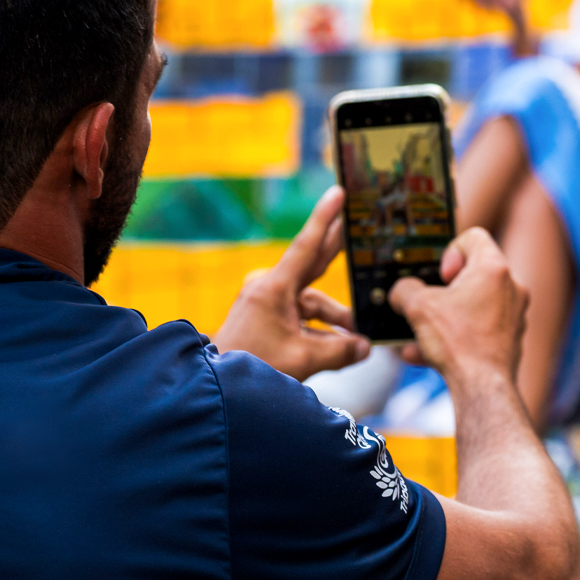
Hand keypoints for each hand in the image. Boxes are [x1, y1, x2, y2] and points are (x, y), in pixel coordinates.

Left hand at [211, 186, 370, 380]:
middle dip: (338, 252)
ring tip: (359, 339)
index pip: (306, 246)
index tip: (338, 192)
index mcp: (274, 288)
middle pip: (313, 267)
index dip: (325, 218)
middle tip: (359, 227)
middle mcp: (270, 288)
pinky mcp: (265, 318)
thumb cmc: (252, 368)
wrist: (214, 387)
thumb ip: (340, 351)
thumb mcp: (302, 360)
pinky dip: (319, 331)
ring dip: (335, 320)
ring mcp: (266, 303)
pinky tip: (342, 348)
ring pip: (311, 303)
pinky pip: (301, 318)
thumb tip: (365, 346)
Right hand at [388, 228, 528, 383]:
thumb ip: (404, 289)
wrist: (482, 389)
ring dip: (445, 316)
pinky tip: (425, 355)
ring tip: (419, 334)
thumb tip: (401, 291)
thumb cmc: (458, 343)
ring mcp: (514, 315)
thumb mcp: (417, 307)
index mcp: (493, 268)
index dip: (450, 250)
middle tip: (427, 303)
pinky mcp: (510, 340)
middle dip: (442, 290)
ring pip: (473, 305)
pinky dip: (455, 338)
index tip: (439, 276)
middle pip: (472, 273)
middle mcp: (511, 287)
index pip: (473, 237)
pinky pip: (477, 330)